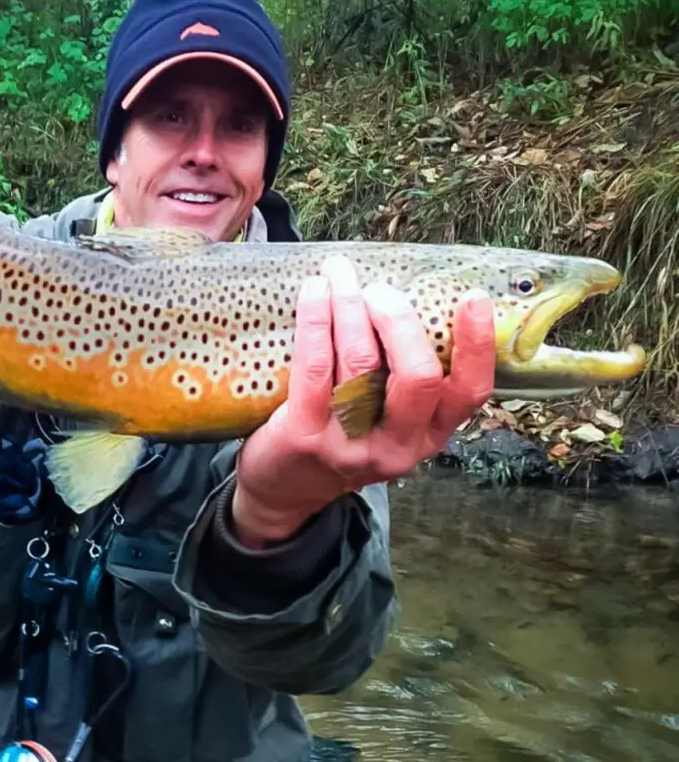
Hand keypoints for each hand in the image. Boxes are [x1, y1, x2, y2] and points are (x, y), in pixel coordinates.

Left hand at [230, 254, 494, 547]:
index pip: (469, 393)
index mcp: (429, 435)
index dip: (476, 345)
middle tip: (379, 289)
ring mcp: (351, 445)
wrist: (285, 487)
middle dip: (399, 320)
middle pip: (417, 377)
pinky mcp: (306, 437)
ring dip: (351, 307)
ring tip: (339, 274)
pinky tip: (314, 292)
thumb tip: (404, 292)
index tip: (472, 297)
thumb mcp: (386, 416)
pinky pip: (314, 369)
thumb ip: (402, 371)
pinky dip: (316, 321)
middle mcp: (397, 445)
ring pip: (361, 363)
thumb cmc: (342, 433)